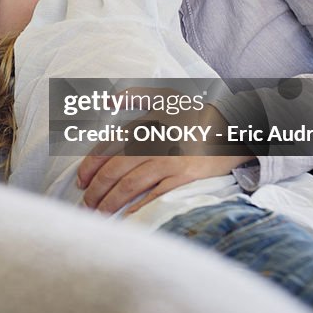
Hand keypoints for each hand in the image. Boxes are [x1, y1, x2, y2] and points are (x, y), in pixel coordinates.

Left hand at [75, 96, 253, 214]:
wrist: (231, 126)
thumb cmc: (193, 113)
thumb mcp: (163, 97)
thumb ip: (134, 96)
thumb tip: (108, 100)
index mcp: (143, 126)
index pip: (107, 149)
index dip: (90, 167)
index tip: (81, 181)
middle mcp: (152, 143)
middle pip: (114, 171)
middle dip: (96, 190)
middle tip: (87, 204)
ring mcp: (169, 160)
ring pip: (130, 185)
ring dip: (111, 202)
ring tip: (101, 213)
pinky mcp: (185, 176)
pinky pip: (156, 195)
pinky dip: (139, 207)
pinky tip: (127, 216)